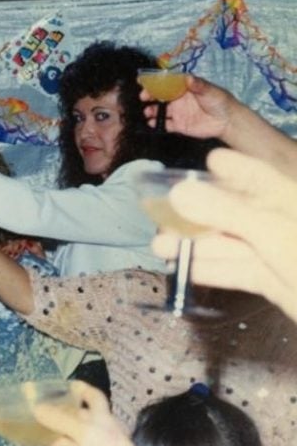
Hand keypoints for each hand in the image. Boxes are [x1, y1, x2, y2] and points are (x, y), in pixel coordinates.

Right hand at [33, 381, 135, 445]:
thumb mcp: (82, 431)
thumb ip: (59, 420)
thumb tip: (35, 408)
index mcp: (100, 417)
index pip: (93, 397)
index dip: (82, 389)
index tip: (65, 384)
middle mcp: (96, 431)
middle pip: (75, 420)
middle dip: (58, 417)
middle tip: (36, 413)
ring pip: (70, 443)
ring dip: (55, 442)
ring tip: (35, 439)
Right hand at [141, 75, 234, 139]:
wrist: (228, 121)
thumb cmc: (220, 101)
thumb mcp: (210, 90)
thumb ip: (198, 85)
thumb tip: (188, 78)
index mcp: (184, 88)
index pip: (166, 83)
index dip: (155, 82)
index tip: (144, 81)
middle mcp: (178, 99)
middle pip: (159, 96)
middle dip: (149, 96)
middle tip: (143, 97)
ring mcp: (177, 112)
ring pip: (160, 111)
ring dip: (151, 111)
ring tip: (147, 112)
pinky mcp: (178, 125)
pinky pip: (165, 125)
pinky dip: (157, 124)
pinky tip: (152, 123)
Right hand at [150, 148, 296, 319]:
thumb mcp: (273, 232)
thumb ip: (226, 212)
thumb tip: (178, 192)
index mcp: (290, 198)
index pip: (260, 174)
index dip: (233, 168)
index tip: (204, 163)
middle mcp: (284, 222)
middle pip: (238, 210)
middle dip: (200, 214)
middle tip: (161, 216)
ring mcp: (281, 253)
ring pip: (234, 243)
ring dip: (198, 246)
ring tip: (160, 248)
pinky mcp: (276, 282)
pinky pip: (240, 271)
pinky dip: (213, 270)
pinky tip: (186, 270)